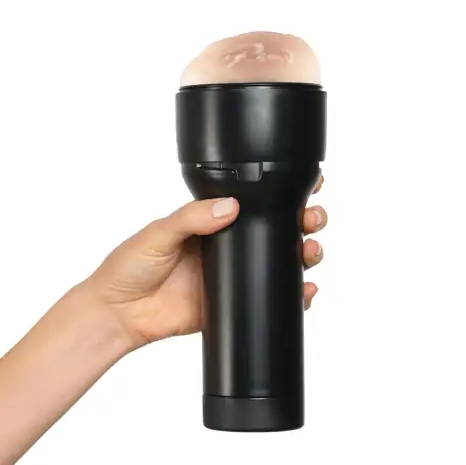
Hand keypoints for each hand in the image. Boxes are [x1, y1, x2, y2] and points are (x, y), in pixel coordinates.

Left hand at [83, 176, 326, 349]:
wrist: (119, 313)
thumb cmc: (130, 266)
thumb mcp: (159, 232)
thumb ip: (192, 217)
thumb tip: (230, 205)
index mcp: (212, 222)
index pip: (254, 203)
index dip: (281, 194)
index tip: (306, 186)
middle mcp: (228, 245)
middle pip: (277, 230)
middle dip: (303, 222)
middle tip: (312, 219)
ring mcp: (233, 275)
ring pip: (280, 262)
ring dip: (304, 255)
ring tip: (311, 251)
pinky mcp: (233, 302)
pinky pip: (269, 297)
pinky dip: (293, 296)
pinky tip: (305, 292)